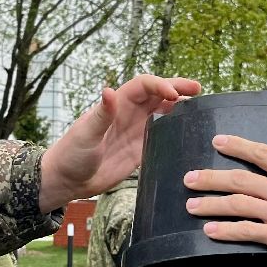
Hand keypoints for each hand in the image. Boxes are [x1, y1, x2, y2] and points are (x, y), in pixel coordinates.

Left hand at [37, 75, 199, 211]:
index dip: (160, 85)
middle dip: (177, 88)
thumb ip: (101, 114)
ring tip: (199, 107)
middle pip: (157, 95)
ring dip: (179, 107)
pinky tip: (189, 132)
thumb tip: (109, 91)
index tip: (174, 95)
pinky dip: (176, 131)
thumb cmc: (71, 153)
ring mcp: (137, 132)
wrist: (68, 180)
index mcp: (117, 105)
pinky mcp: (141, 150)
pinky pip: (163, 136)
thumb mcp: (85, 134)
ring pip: (163, 113)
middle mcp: (130, 114)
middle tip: (197, 88)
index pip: (144, 86)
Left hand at [182, 135, 266, 260]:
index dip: (237, 146)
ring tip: (191, 206)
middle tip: (189, 178)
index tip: (217, 141)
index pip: (262, 154)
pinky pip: (245, 231)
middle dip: (211, 178)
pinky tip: (209, 232)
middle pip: (239, 180)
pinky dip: (225, 231)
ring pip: (236, 205)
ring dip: (211, 204)